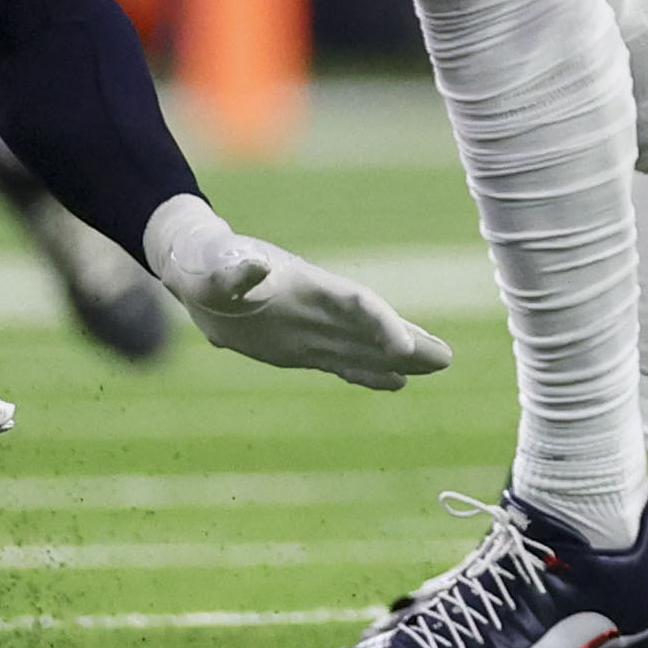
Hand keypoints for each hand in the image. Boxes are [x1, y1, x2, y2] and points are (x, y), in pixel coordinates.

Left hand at [144, 197, 452, 388]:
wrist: (200, 269)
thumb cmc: (206, 264)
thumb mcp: (214, 267)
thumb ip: (235, 270)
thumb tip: (254, 265)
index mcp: (307, 286)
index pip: (355, 304)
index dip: (382, 323)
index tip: (404, 346)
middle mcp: (319, 308)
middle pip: (373, 325)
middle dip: (408, 341)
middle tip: (447, 359)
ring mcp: (314, 327)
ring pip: (364, 345)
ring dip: (400, 357)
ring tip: (439, 366)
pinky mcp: (301, 346)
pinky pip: (343, 360)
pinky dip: (369, 372)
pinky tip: (394, 383)